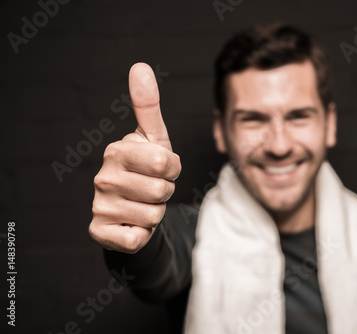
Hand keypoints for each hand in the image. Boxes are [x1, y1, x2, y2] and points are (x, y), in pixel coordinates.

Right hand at [89, 63, 180, 252]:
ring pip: (154, 215)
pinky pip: (138, 238)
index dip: (172, 169)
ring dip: (156, 213)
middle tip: (152, 189)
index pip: (165, 163)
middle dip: (166, 192)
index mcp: (116, 150)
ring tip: (143, 204)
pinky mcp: (99, 232)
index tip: (162, 169)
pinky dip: (143, 233)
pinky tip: (132, 223)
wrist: (132, 208)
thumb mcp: (153, 138)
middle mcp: (102, 177)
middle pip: (162, 191)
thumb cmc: (147, 169)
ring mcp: (99, 206)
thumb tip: (140, 66)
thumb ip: (148, 105)